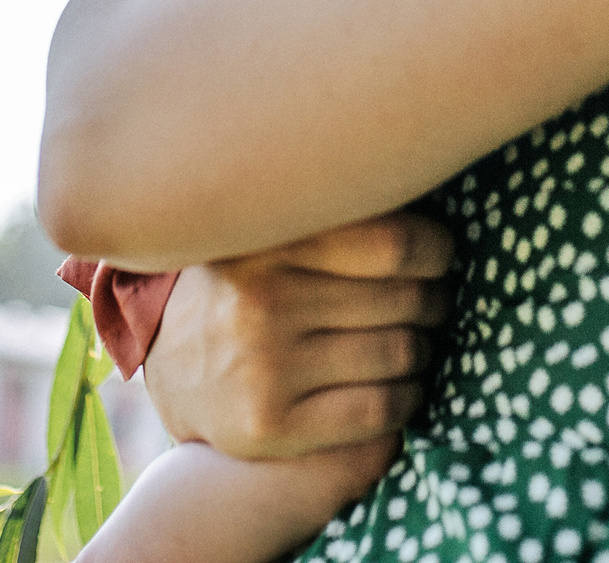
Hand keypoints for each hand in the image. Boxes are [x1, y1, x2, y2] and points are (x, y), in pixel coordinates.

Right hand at [139, 213, 454, 459]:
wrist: (171, 373)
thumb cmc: (245, 290)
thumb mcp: (269, 234)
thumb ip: (331, 211)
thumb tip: (424, 184)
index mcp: (266, 242)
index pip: (392, 241)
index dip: (435, 250)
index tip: (437, 257)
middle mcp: (260, 300)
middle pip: (405, 300)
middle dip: (433, 303)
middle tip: (430, 305)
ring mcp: (263, 367)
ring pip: (400, 353)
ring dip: (422, 351)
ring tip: (413, 344)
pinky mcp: (270, 424)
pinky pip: (381, 410)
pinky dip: (407, 399)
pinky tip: (401, 388)